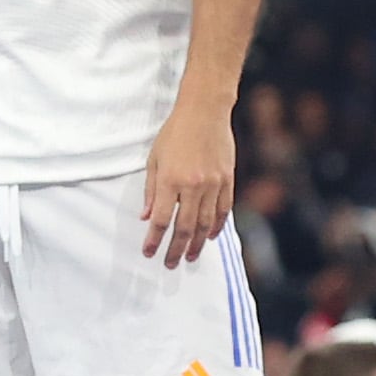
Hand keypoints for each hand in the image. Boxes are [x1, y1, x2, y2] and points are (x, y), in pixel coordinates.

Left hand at [139, 95, 235, 270]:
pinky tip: (209, 237)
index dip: (154, 240)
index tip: (148, 253)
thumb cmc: (174, 133)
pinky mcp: (227, 179)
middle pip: (184, 227)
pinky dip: (216, 226)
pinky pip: (223, 210)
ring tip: (189, 256)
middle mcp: (192, 186)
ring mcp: (213, 184)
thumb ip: (151, 190)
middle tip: (170, 264)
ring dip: (196, 243)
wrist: (205, 111)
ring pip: (205, 223)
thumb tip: (147, 217)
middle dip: (175, 249)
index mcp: (170, 180)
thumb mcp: (154, 159)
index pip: (162, 220)